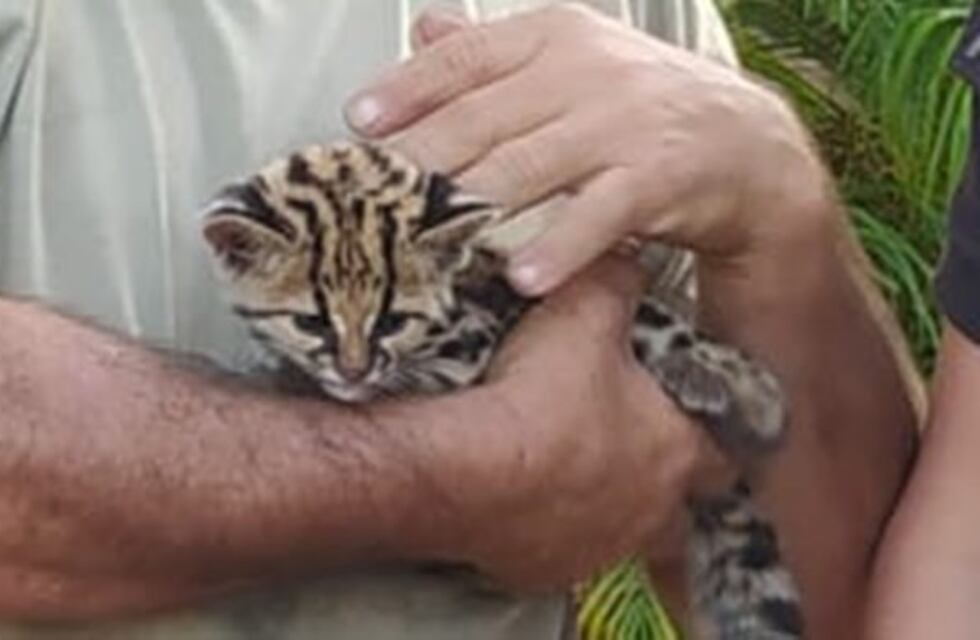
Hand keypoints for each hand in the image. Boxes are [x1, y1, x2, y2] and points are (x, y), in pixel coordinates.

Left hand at [347, 3, 829, 295]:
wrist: (747, 144)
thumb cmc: (643, 107)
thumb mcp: (572, 62)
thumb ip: (495, 53)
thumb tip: (424, 27)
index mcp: (555, 37)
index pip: (465, 59)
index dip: (406, 91)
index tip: (357, 124)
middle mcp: (585, 72)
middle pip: (480, 119)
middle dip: (419, 163)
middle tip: (371, 202)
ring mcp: (623, 124)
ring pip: (526, 168)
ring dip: (468, 206)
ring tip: (420, 240)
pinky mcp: (658, 177)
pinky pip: (596, 215)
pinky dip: (557, 246)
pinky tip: (520, 276)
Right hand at [414, 257, 727, 590]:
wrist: (459, 470)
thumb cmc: (531, 399)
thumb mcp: (584, 311)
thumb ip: (618, 281)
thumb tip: (628, 261)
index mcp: (675, 449)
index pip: (724, 443)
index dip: (707, 421)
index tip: (690, 407)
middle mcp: (648, 510)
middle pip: (677, 502)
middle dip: (659, 473)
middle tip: (630, 444)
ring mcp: (597, 548)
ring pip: (621, 531)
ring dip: (605, 503)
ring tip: (572, 470)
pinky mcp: (545, 571)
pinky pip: (561, 552)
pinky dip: (551, 529)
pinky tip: (526, 500)